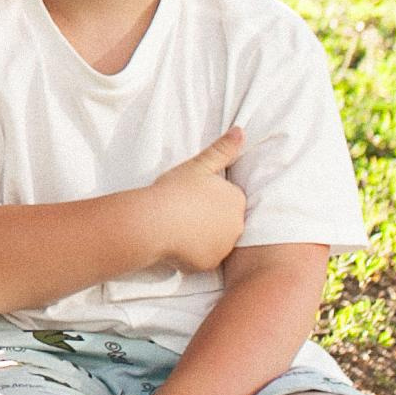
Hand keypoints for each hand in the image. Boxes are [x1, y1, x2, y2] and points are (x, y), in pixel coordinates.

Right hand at [148, 126, 246, 272]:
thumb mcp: (199, 165)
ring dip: (205, 238)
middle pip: (227, 222)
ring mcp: (224, 246)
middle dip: (211, 220)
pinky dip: (195, 254)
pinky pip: (205, 258)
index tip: (193, 197)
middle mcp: (236, 225)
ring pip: (217, 242)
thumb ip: (222, 150)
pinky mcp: (210, 263)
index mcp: (236, 200)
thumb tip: (241, 131)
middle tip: (186, 213)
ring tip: (181, 229)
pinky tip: (178, 245)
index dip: (211, 199)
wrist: (154, 221)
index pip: (230, 200)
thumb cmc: (175, 190)